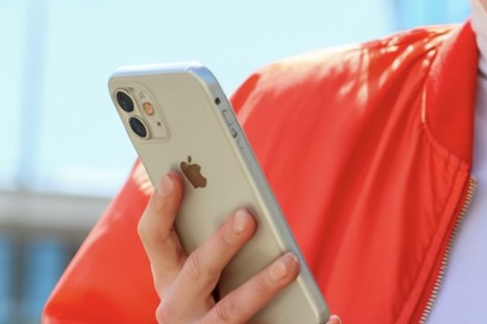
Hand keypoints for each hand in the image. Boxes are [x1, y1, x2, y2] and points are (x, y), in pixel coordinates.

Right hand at [138, 171, 342, 323]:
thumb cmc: (217, 291)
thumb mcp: (205, 267)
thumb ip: (212, 233)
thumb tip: (241, 199)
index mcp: (168, 276)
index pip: (154, 238)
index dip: (160, 208)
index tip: (174, 175)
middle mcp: (176, 307)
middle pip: (197, 271)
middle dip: (221, 243)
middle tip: (247, 216)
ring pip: (231, 310)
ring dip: (262, 285)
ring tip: (291, 262)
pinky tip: (332, 317)